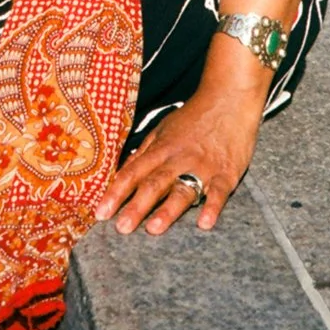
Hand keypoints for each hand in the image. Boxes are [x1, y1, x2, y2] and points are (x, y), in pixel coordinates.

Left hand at [95, 86, 261, 234]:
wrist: (229, 99)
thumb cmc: (193, 117)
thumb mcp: (163, 129)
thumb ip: (145, 152)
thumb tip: (124, 171)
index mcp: (160, 149)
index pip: (133, 173)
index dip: (116, 193)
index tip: (101, 213)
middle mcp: (178, 159)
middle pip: (154, 184)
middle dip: (136, 207)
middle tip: (121, 228)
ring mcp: (203, 166)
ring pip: (182, 190)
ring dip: (168, 210)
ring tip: (153, 229)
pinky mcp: (227, 173)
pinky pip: (218, 191)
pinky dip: (212, 207)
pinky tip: (204, 223)